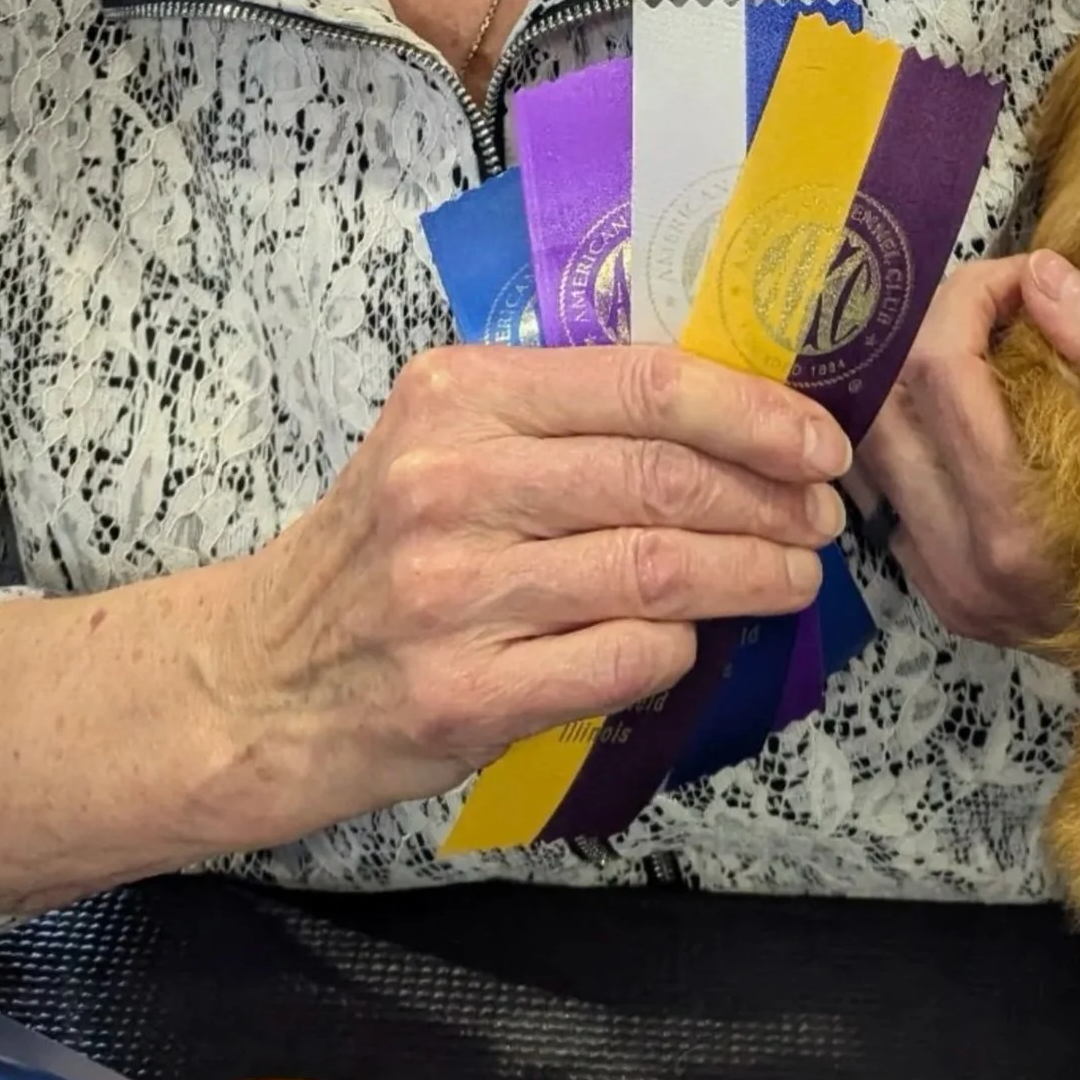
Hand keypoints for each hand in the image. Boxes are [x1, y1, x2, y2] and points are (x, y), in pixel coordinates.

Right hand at [217, 344, 846, 824]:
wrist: (258, 675)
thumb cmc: (377, 548)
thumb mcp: (443, 440)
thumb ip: (560, 419)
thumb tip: (729, 418)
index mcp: (457, 395)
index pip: (642, 384)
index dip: (751, 411)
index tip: (817, 439)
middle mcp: (451, 483)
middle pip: (662, 479)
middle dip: (769, 499)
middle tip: (820, 516)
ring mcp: (454, 594)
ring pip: (656, 570)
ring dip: (751, 574)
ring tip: (792, 575)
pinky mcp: (463, 695)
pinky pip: (621, 659)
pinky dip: (680, 644)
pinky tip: (697, 637)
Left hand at [851, 252, 1079, 739]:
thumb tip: (1040, 275)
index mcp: (1021, 529)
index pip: (939, 371)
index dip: (970, 296)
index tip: (1024, 278)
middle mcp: (965, 568)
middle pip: (886, 404)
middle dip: (934, 327)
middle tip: (1004, 303)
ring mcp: (949, 590)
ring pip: (878, 447)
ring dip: (919, 377)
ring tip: (992, 348)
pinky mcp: (949, 596)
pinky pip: (896, 490)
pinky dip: (924, 432)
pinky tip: (986, 413)